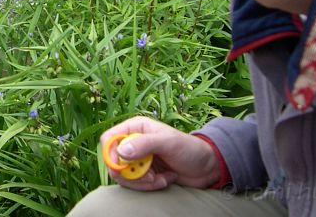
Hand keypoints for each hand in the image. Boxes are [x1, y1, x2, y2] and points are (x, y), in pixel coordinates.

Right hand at [100, 116, 220, 190]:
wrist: (206, 168)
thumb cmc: (189, 149)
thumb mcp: (168, 143)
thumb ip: (144, 144)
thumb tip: (121, 151)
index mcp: (135, 128)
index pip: (109, 138)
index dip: (111, 153)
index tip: (121, 166)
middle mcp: (133, 143)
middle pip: (114, 161)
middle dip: (131, 173)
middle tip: (150, 176)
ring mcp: (138, 159)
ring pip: (124, 176)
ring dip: (142, 182)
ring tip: (160, 179)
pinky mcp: (144, 174)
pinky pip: (135, 184)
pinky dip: (149, 186)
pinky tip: (165, 180)